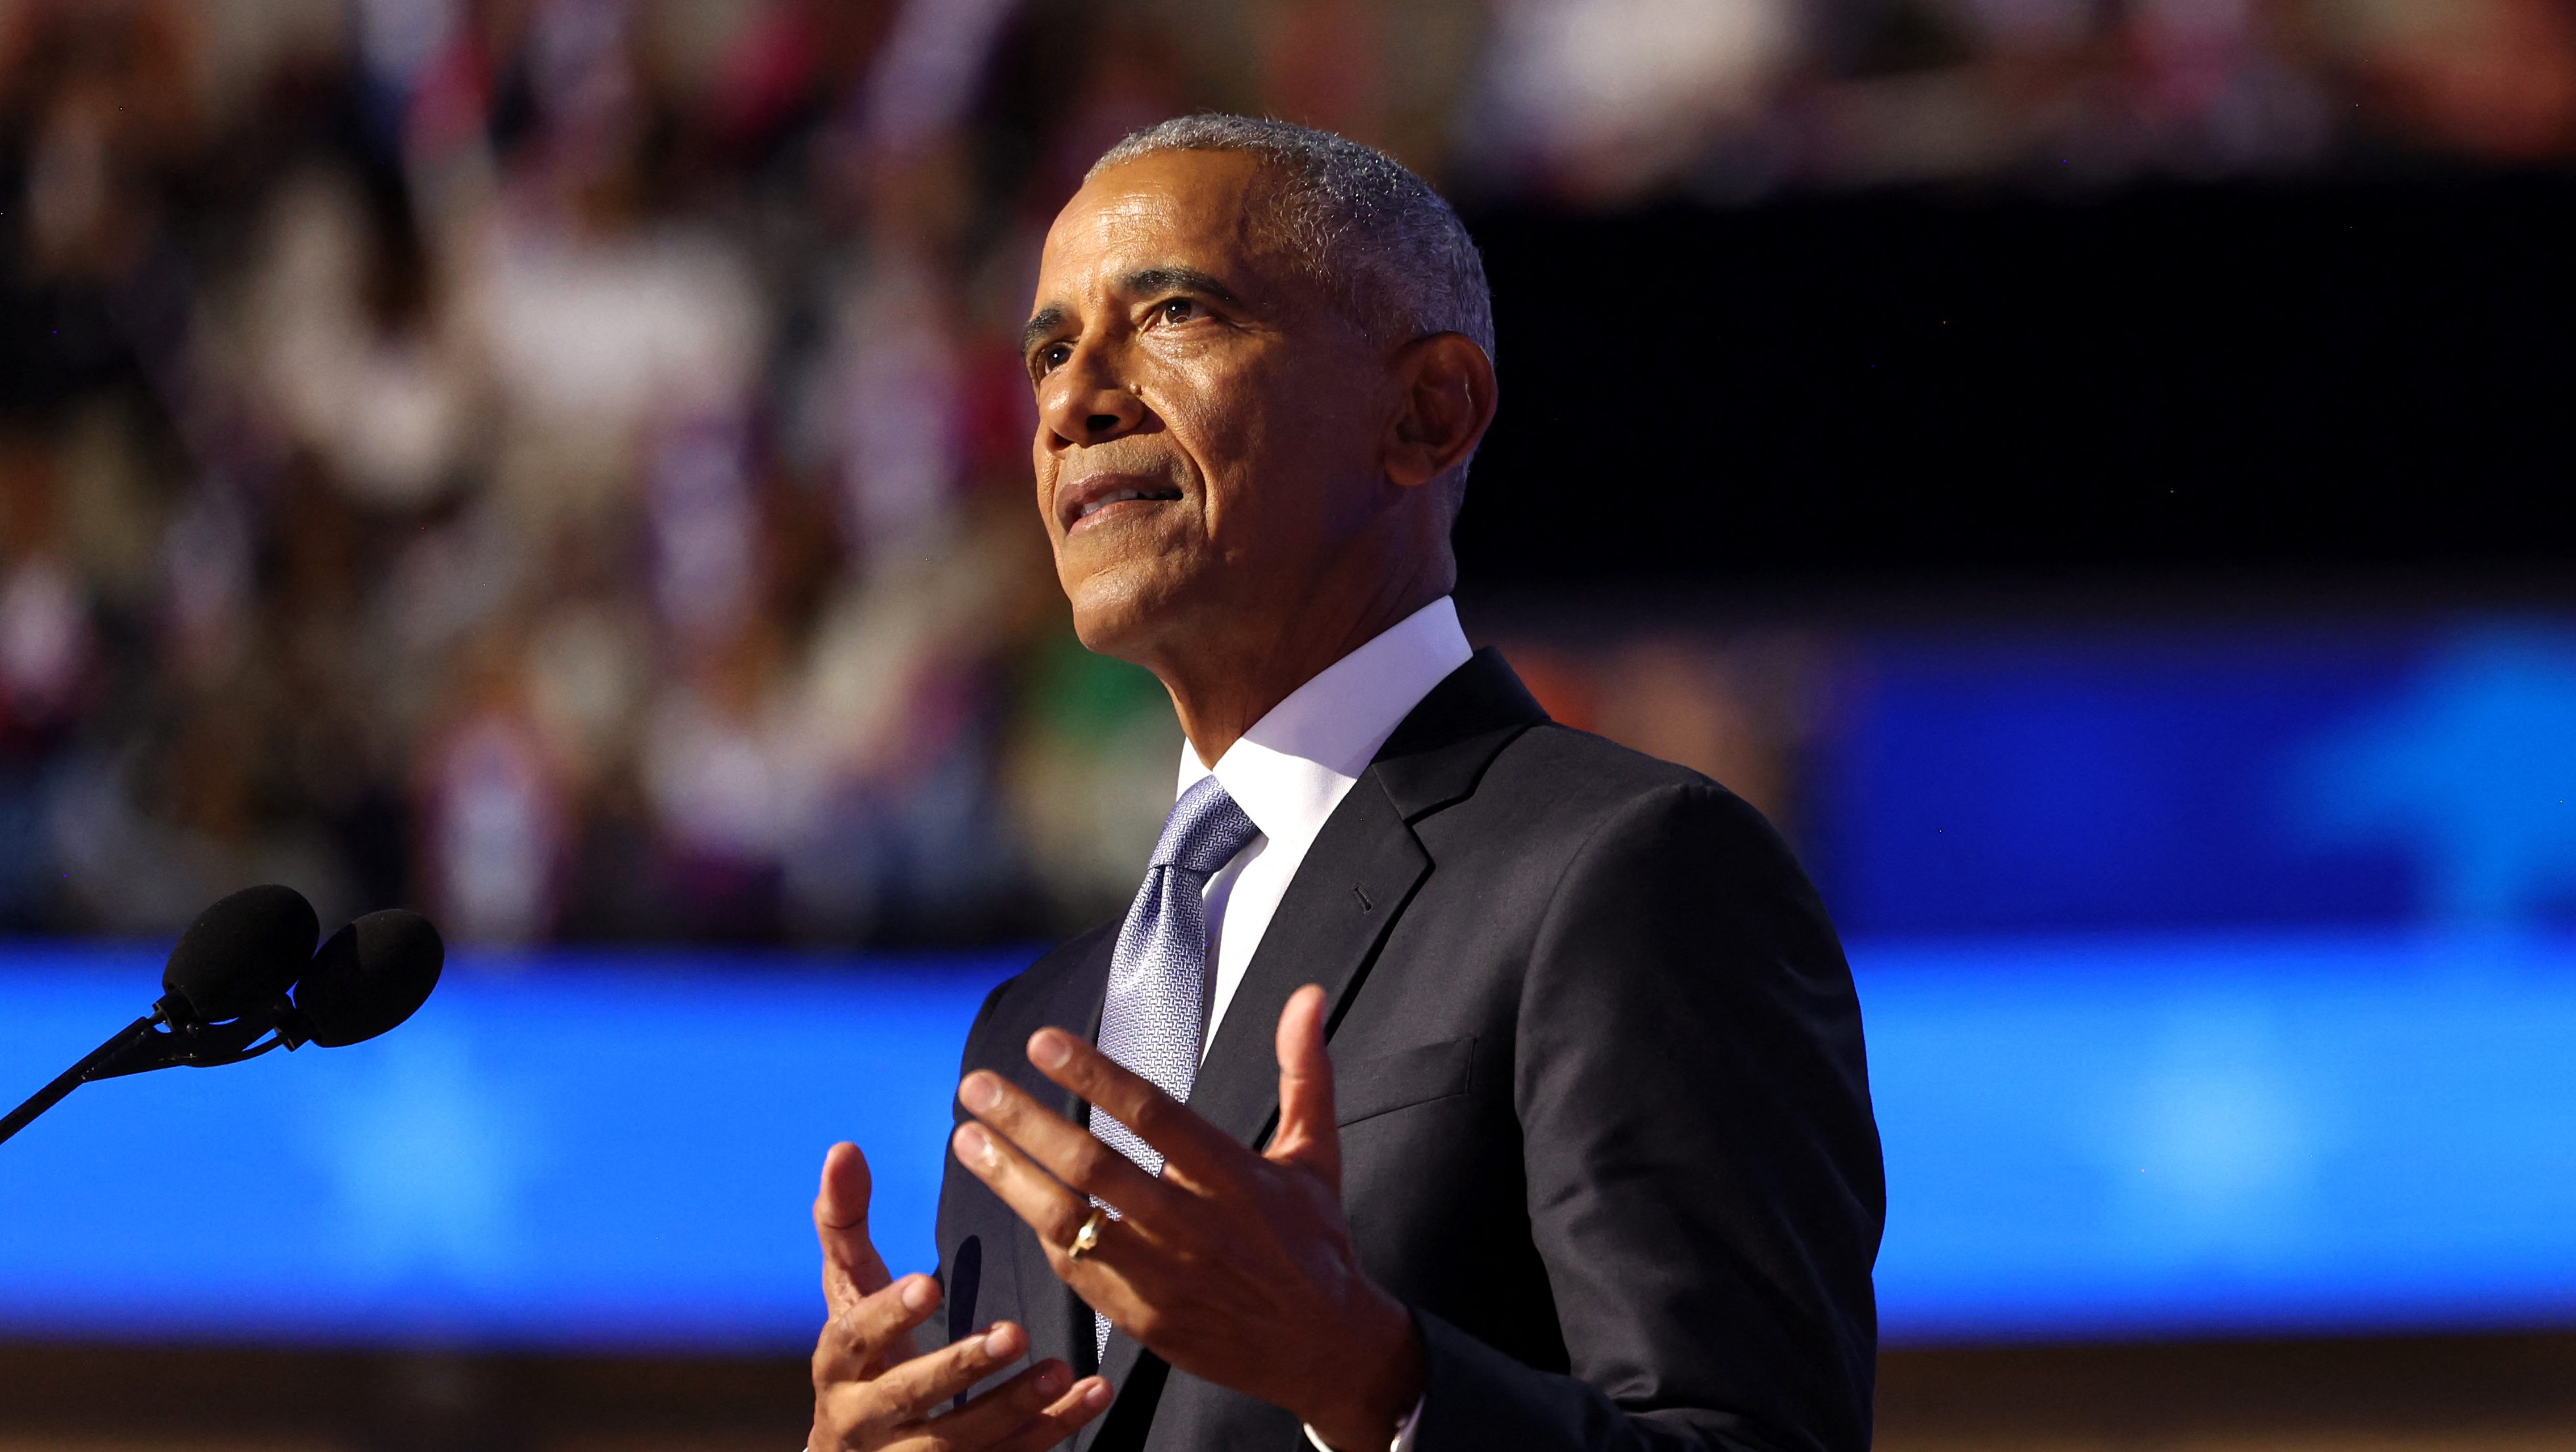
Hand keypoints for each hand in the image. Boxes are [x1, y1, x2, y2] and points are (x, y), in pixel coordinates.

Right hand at [807, 1142, 1112, 1451]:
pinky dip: (1052, 1430)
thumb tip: (845, 1146)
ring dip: (1014, 1406)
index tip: (931, 1284)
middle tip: (1015, 1333)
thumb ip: (845, 1222)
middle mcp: (862, 1419)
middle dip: (960, 1368)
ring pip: (958, 1443)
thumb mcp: (848, 1291)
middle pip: (908, 1398)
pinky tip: (1093, 1394)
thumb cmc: (861, 1351)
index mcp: (837, 1366)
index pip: (852, 1339)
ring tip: (1062, 1368)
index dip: (888, 1315)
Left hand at [951, 986, 1425, 1451]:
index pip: (1151, 1114)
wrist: (1323, 1350)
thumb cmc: (1315, 1243)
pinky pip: (1076, 1270)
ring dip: (1011, 1176)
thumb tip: (1307, 994)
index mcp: (1233, 1177)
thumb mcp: (1316, 1156)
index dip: (1093, 1076)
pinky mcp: (1142, 1318)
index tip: (1041, 1042)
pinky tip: (1013, 1194)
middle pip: (1093, 1165)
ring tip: (966, 1137)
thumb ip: (1304, 1073)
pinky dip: (1042, 1231)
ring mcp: (1162, 1277)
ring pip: (1069, 1221)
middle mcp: (1193, 1225)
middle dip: (1025, 1121)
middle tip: (974, 1085)